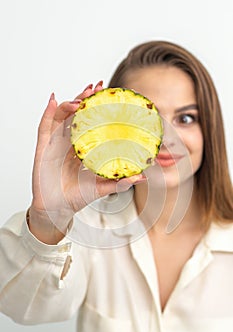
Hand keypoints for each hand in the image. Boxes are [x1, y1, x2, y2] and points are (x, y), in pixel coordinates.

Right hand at [29, 81, 145, 242]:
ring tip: (81, 98)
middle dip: (85, 100)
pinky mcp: (43, 148)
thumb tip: (141, 177)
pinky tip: (53, 101)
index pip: (90, 123)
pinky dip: (48, 113)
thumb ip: (119, 182)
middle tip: (96, 89)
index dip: (98, 109)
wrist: (58, 209)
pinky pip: (44, 127)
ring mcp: (55, 143)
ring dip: (70, 104)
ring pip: (61, 117)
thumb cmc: (77, 196)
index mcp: (83, 148)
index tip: (109, 96)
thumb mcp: (101, 187)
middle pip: (76, 115)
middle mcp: (69, 142)